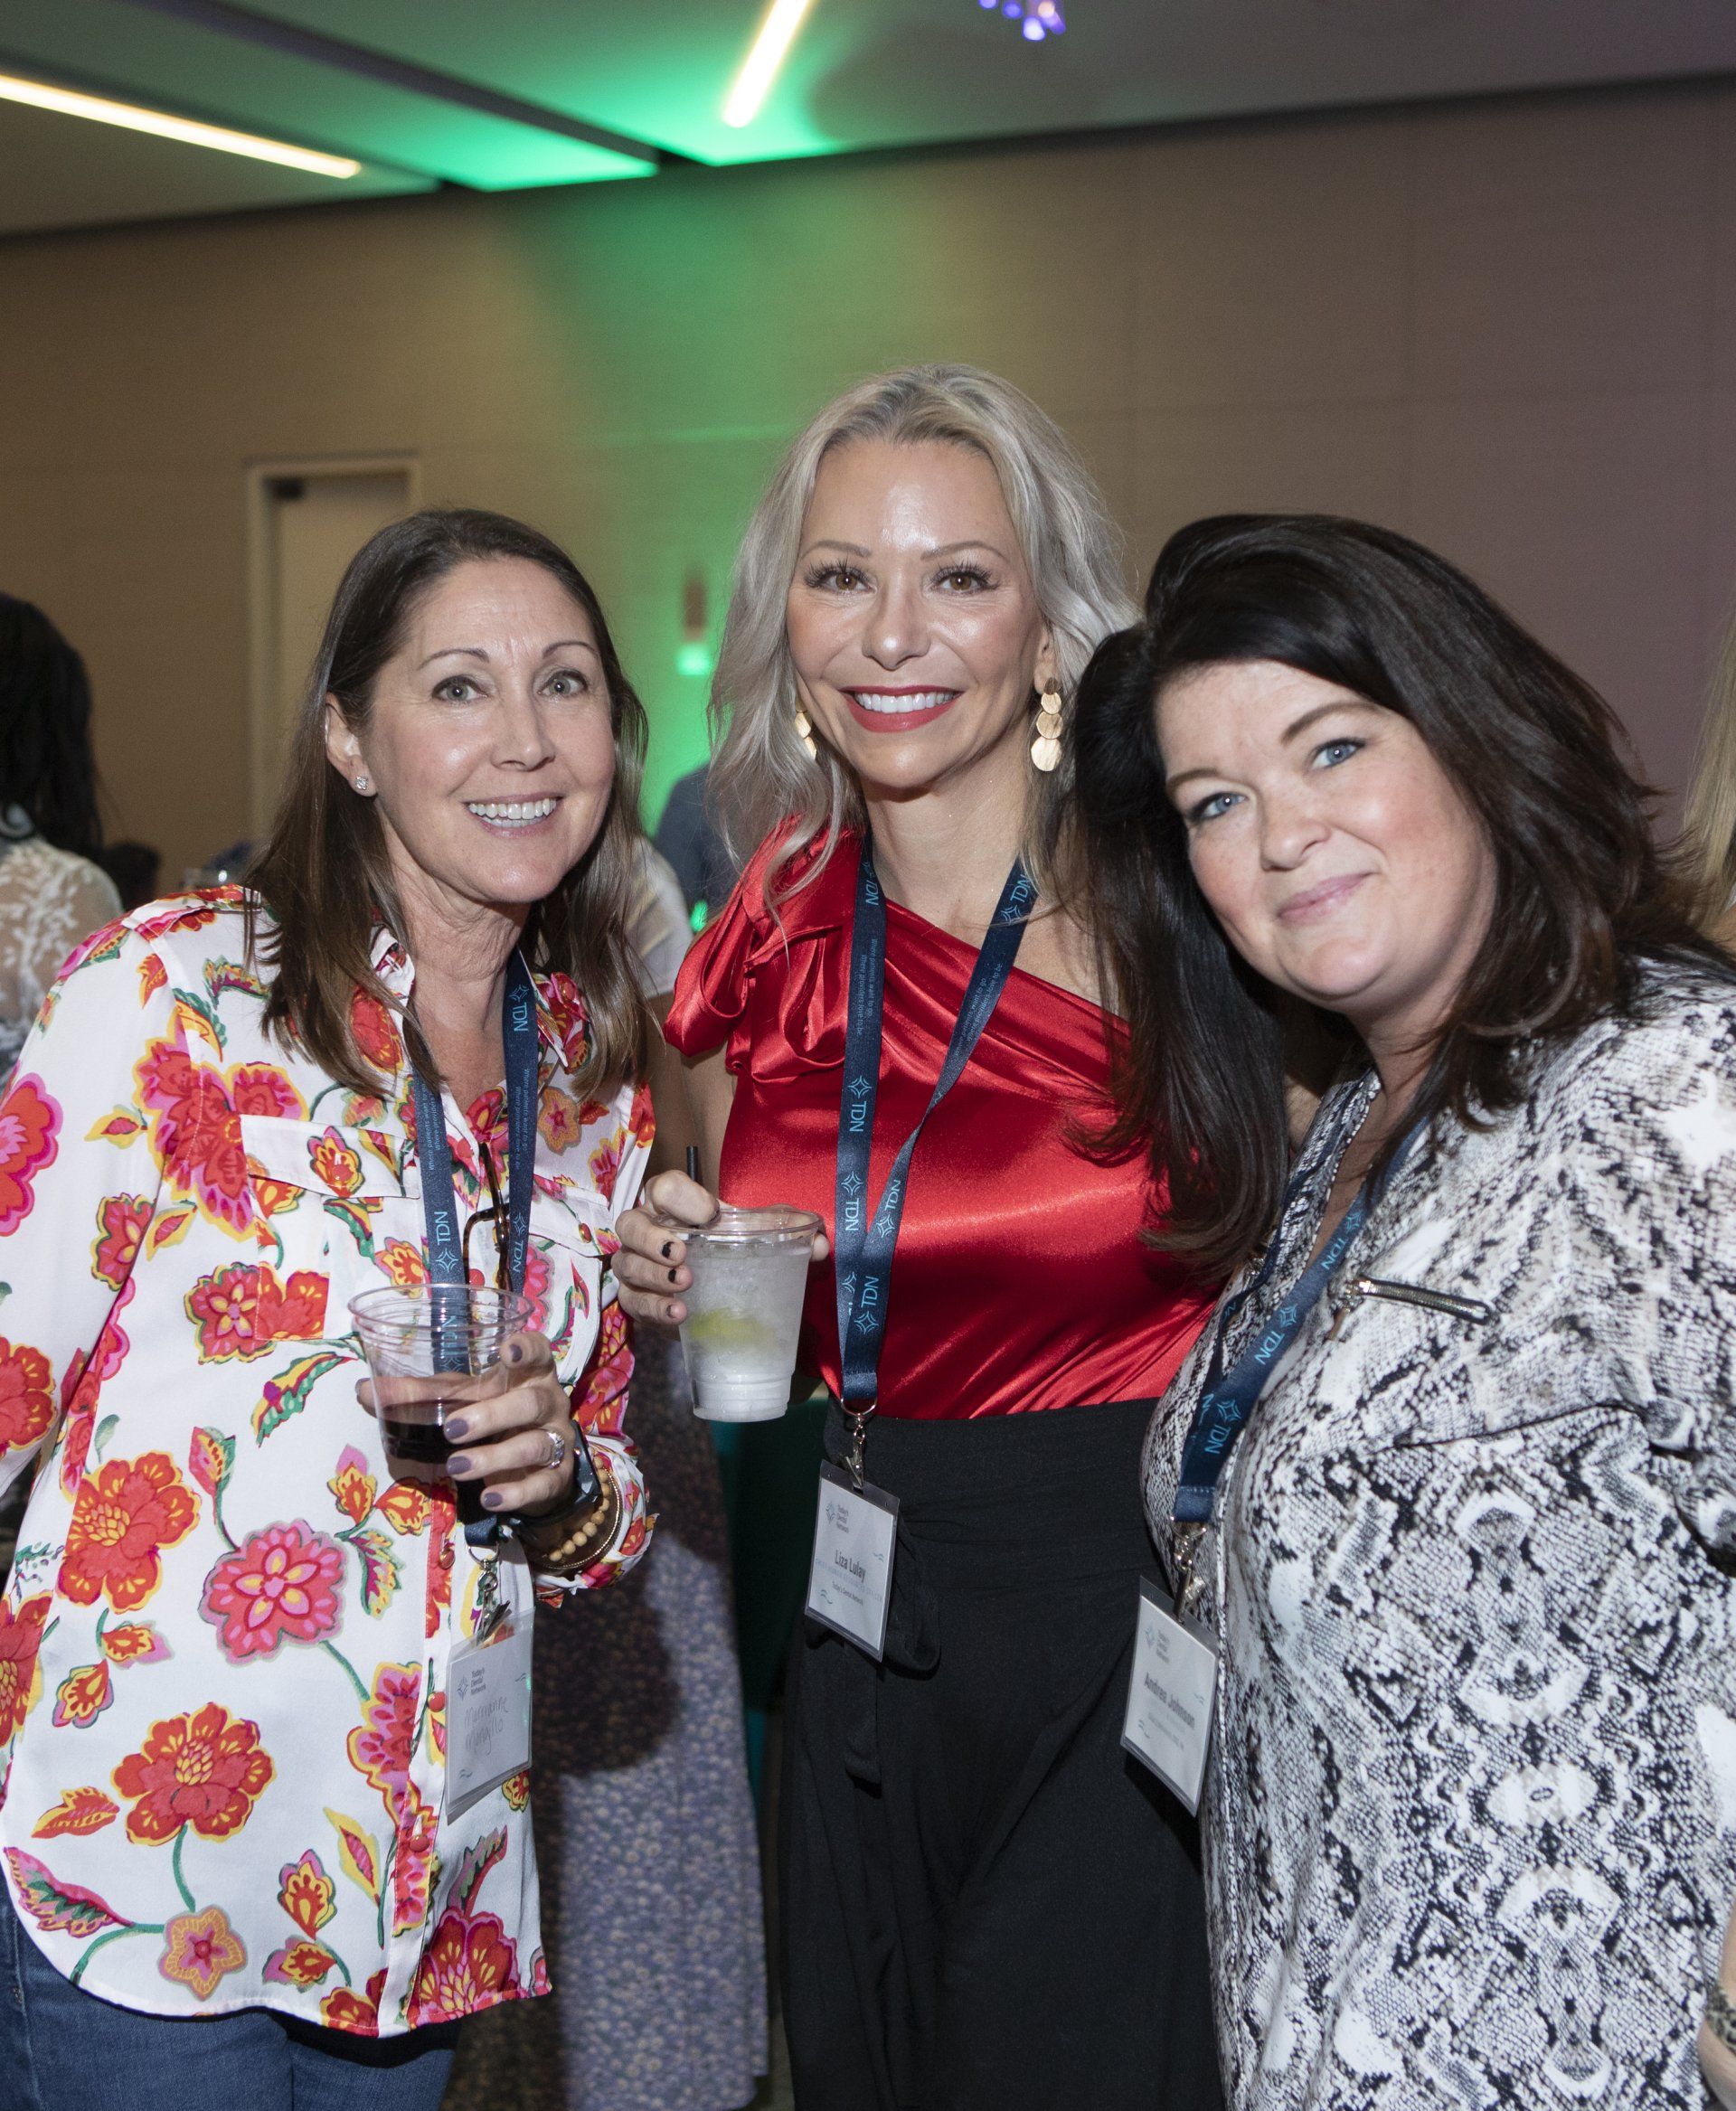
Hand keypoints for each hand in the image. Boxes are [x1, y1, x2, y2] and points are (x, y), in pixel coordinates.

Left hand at [358, 1330, 580, 1517]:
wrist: (534, 1464)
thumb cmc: (494, 1417)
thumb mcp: (459, 1400)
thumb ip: (417, 1395)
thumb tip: (364, 1390)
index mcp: (527, 1374)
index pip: (538, 1352)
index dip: (527, 1349)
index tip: (508, 1350)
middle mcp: (547, 1403)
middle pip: (530, 1402)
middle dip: (493, 1415)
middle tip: (453, 1429)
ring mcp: (556, 1440)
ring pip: (535, 1445)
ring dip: (495, 1457)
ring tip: (456, 1467)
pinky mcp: (556, 1477)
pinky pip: (541, 1484)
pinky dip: (515, 1492)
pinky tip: (489, 1497)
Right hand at [612, 1170, 829, 1329]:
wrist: (718, 1288)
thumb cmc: (731, 1248)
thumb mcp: (758, 1234)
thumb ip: (787, 1230)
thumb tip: (820, 1242)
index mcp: (673, 1204)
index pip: (662, 1187)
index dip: (679, 1197)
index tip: (709, 1214)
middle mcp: (647, 1230)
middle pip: (630, 1225)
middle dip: (652, 1240)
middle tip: (682, 1257)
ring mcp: (637, 1266)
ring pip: (627, 1267)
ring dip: (652, 1277)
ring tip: (684, 1287)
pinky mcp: (639, 1300)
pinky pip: (633, 1304)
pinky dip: (654, 1309)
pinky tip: (678, 1314)